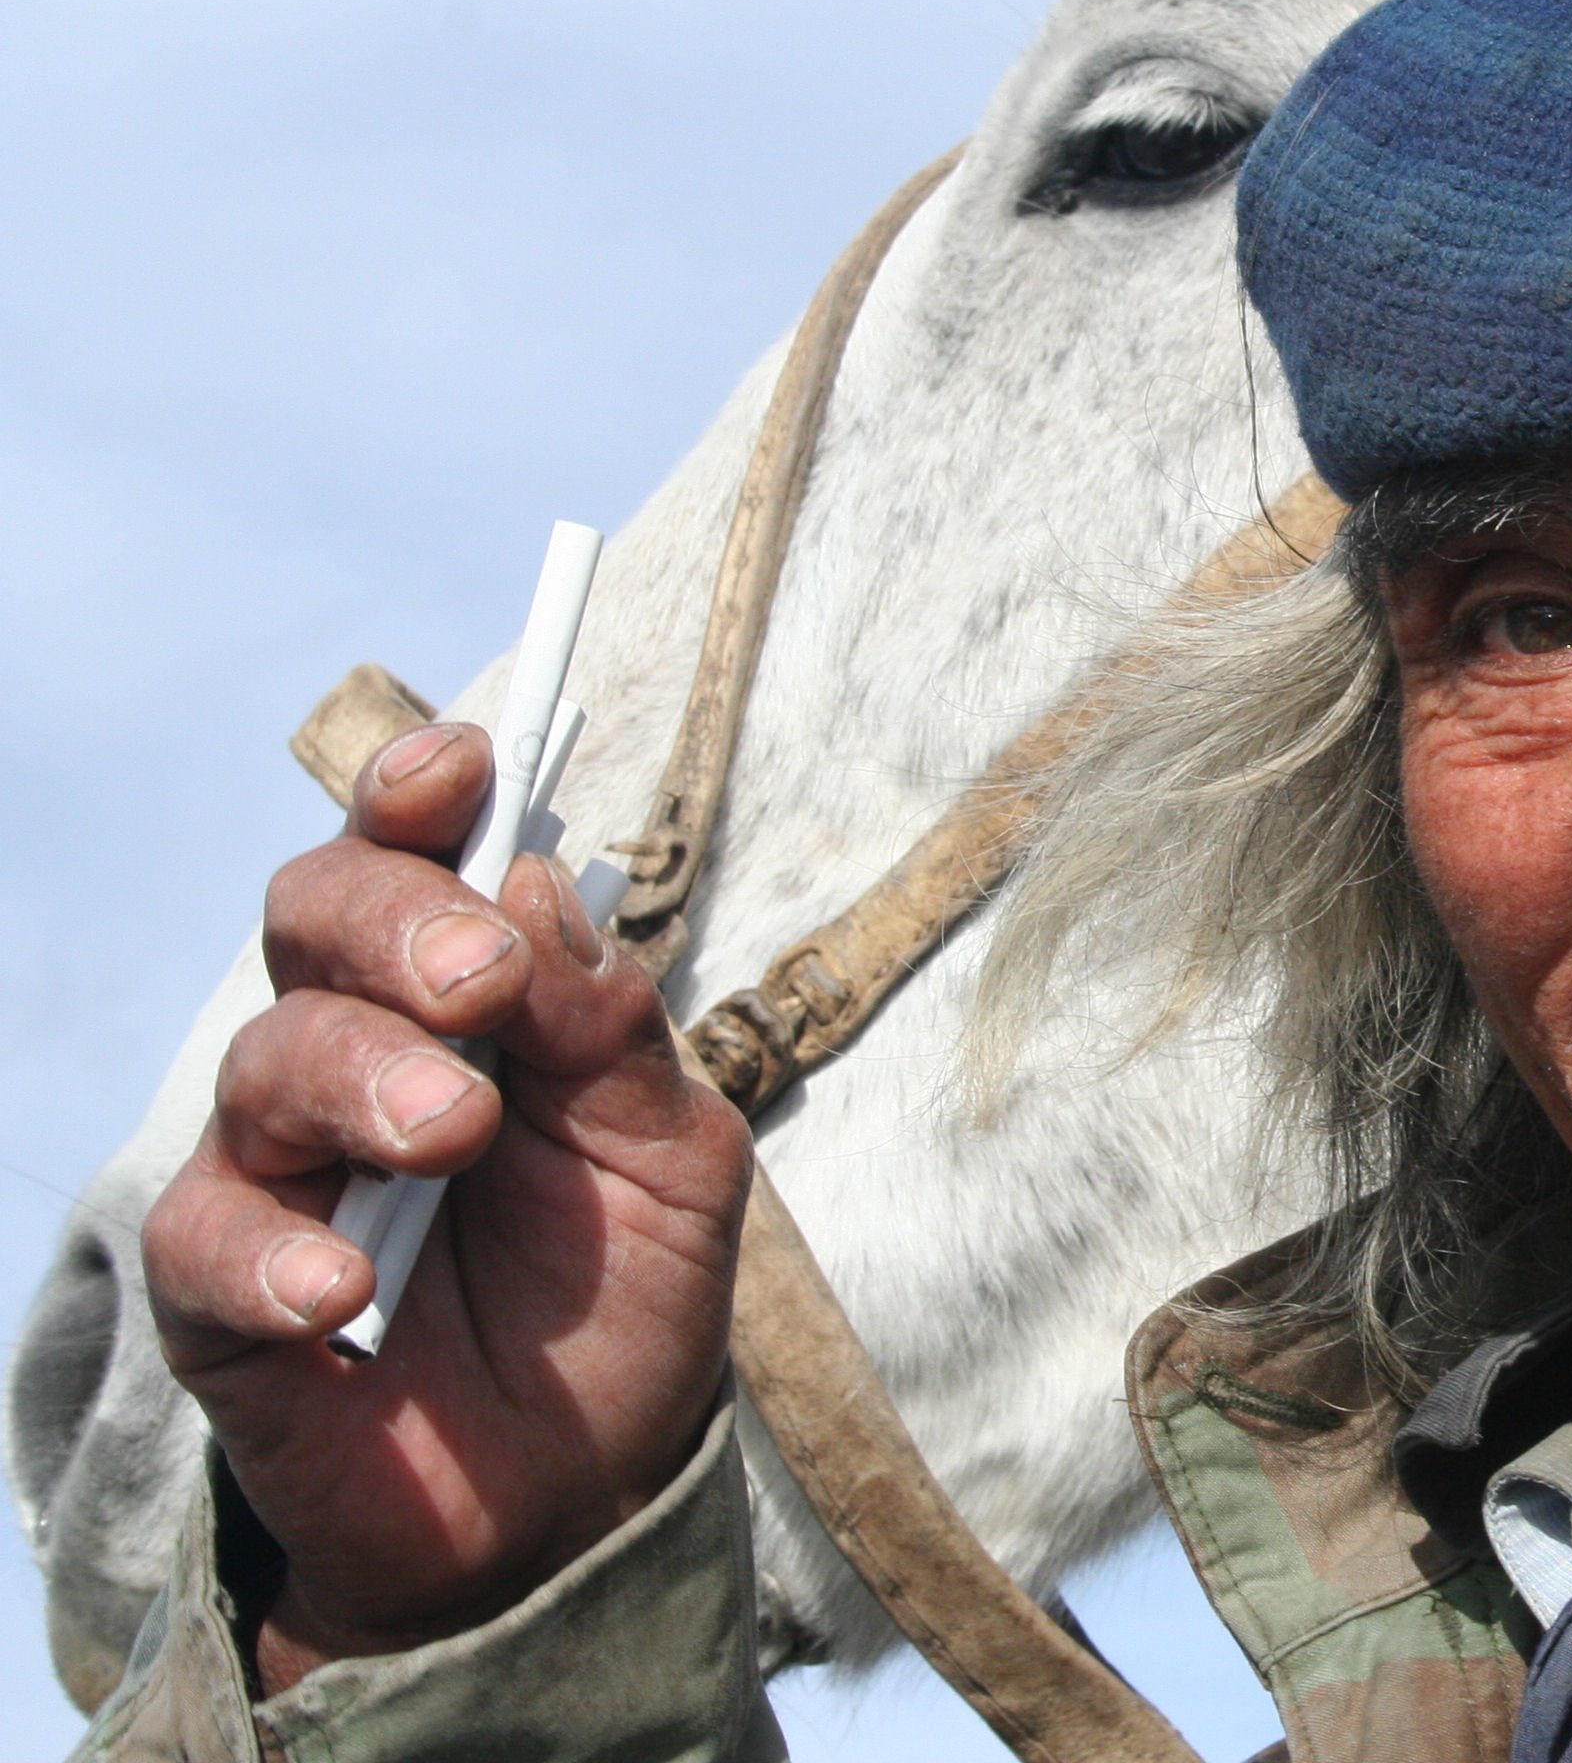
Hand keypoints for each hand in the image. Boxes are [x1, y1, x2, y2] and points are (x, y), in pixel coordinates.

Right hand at [143, 721, 748, 1690]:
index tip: (460, 768)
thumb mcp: (671, 1158)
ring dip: (362, 1077)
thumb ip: (611, 1032)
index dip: (415, 797)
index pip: (413, 860)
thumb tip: (535, 887)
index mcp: (473, 1002)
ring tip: (449, 1134)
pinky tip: (350, 1287)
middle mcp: (360, 1055)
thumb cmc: (620, 1301)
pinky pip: (208, 1242)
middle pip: (313, 920)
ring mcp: (284, 1171)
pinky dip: (280, 1251)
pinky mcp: (228, 1300)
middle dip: (394, 924)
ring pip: (264, 1061)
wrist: (580, 1495)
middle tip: (477, 982)